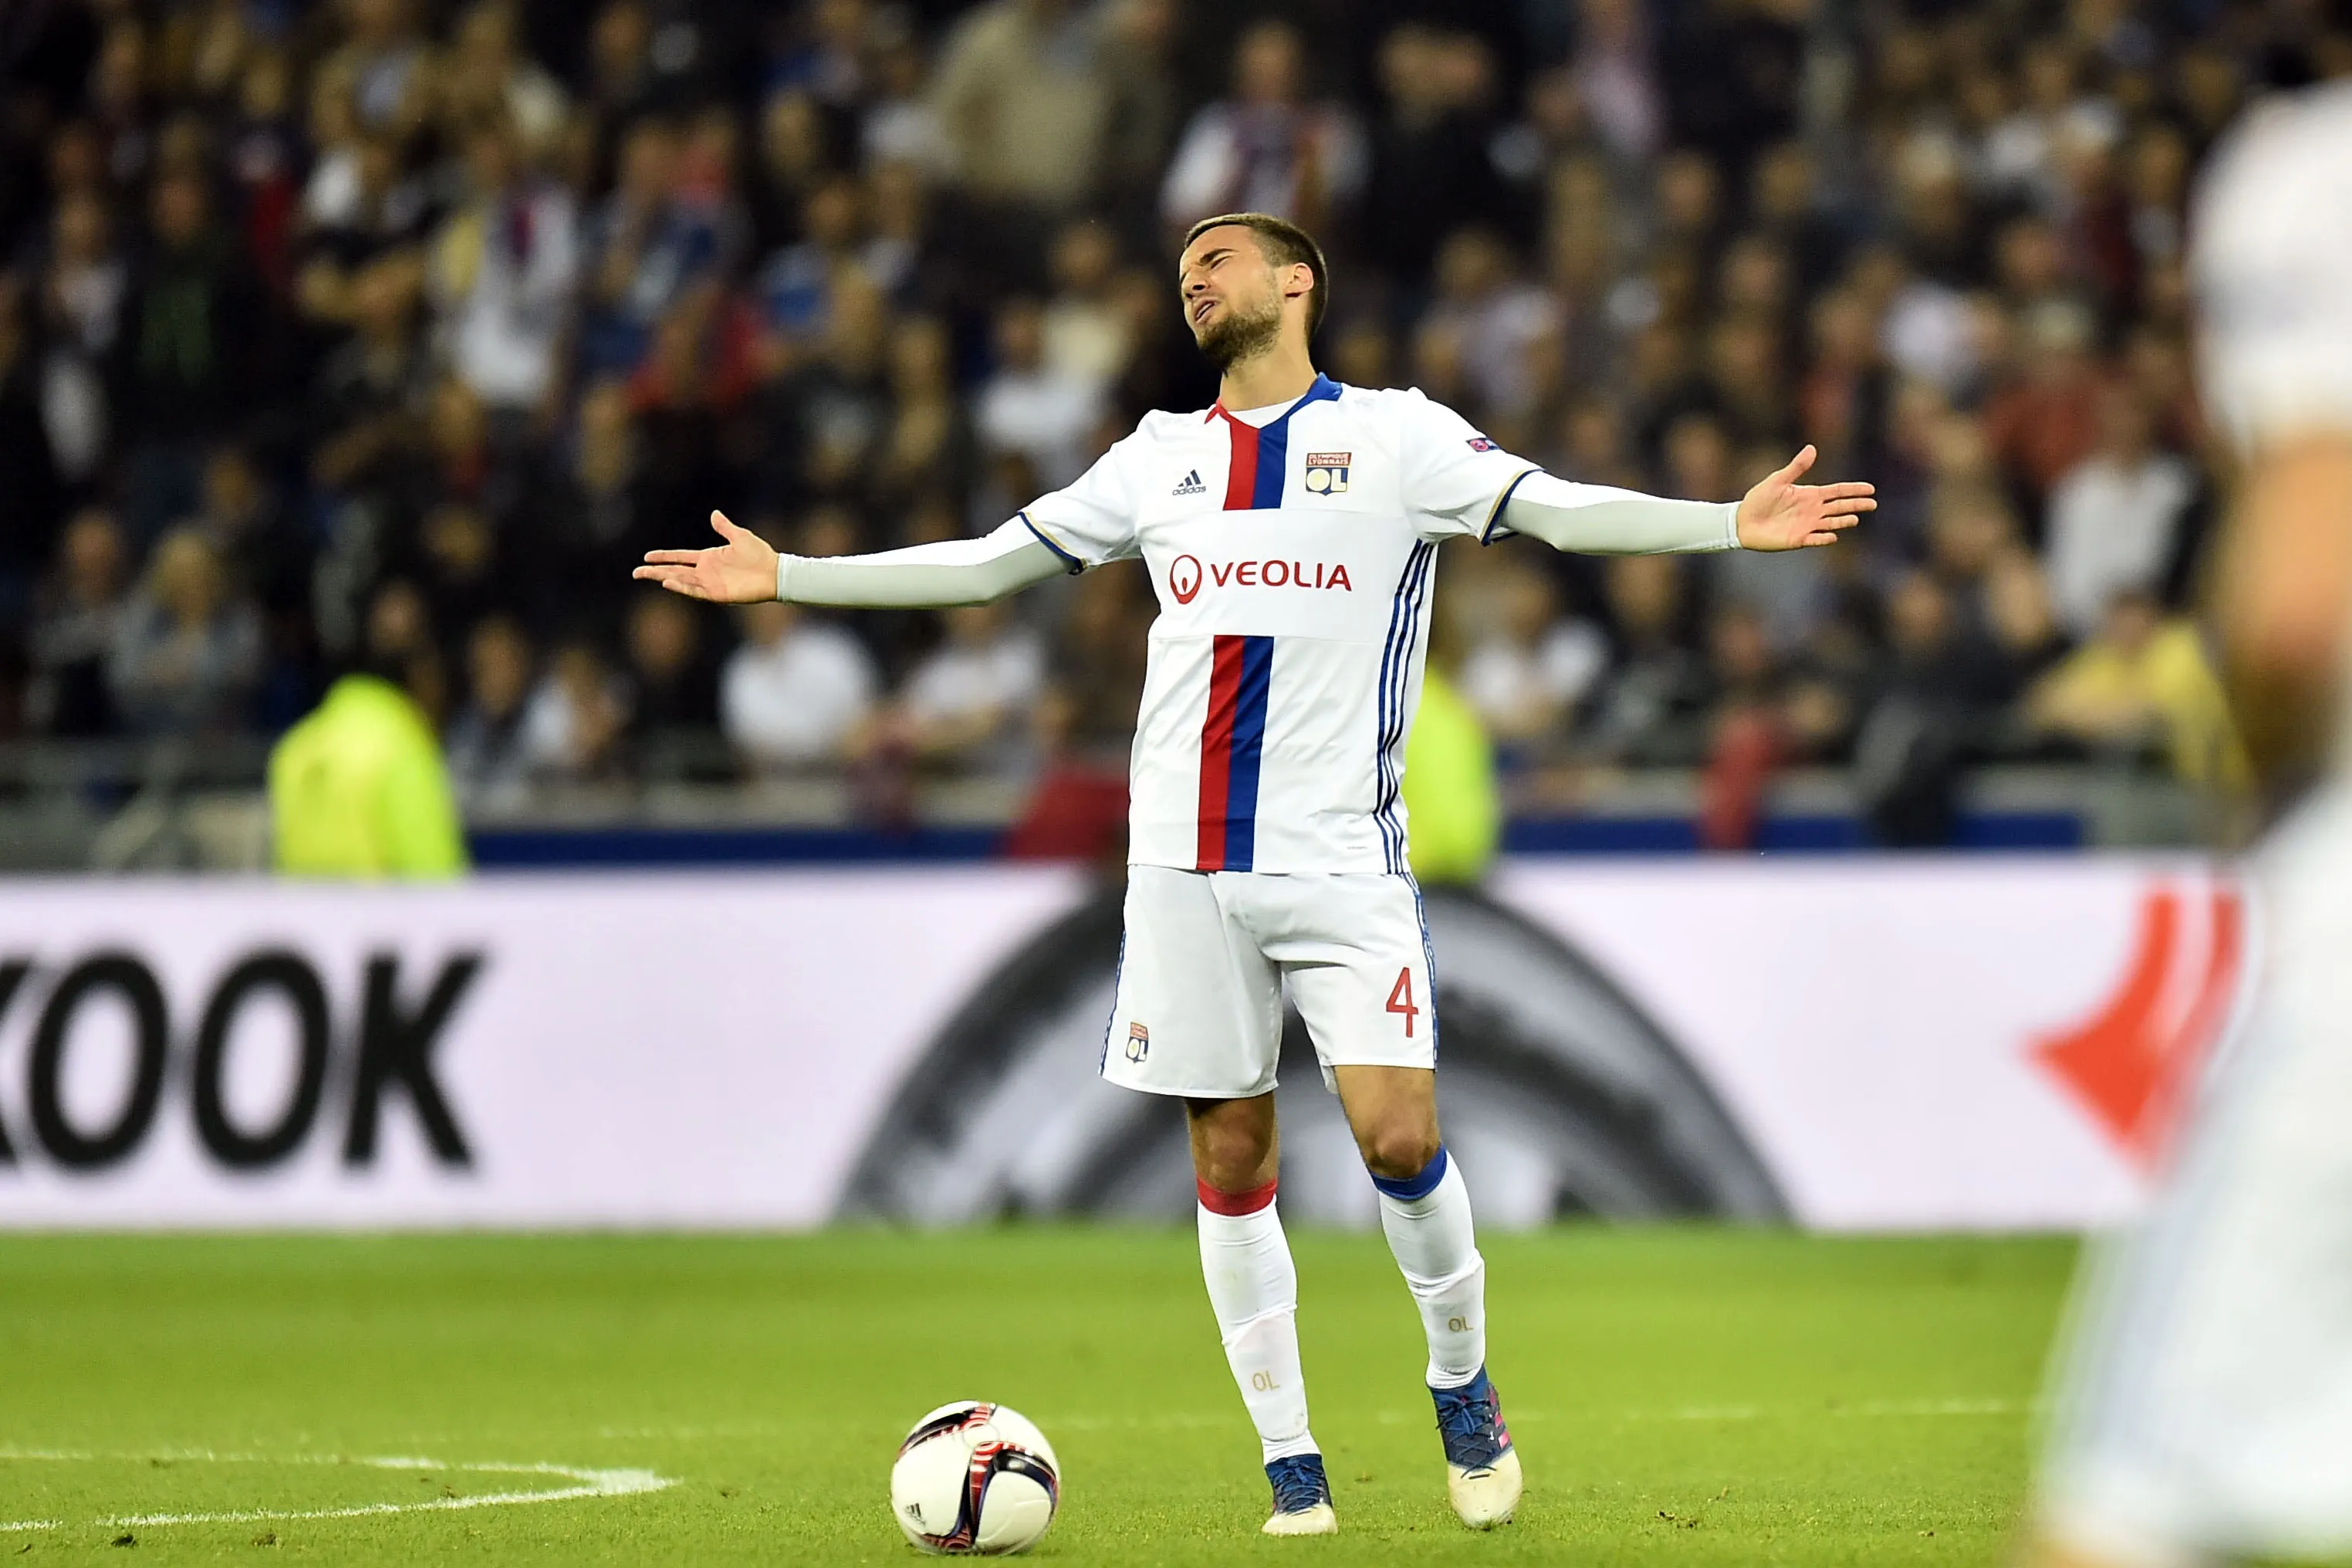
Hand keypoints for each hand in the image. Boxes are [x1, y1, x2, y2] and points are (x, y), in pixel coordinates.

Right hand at [634, 511, 779, 602]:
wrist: (775, 573)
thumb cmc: (760, 555)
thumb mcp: (740, 536)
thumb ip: (724, 527)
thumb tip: (714, 513)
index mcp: (709, 558)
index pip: (680, 557)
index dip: (664, 557)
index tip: (647, 556)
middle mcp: (706, 572)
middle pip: (675, 571)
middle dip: (655, 571)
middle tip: (636, 572)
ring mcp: (711, 583)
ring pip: (681, 581)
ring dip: (664, 578)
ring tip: (647, 575)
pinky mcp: (718, 594)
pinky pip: (696, 591)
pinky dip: (682, 587)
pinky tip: (669, 583)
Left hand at [1735, 446, 1875, 550]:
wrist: (1742, 521)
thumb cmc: (1759, 499)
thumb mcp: (1778, 480)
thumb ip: (1796, 467)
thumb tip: (1812, 448)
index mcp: (1810, 495)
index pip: (1837, 491)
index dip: (1854, 490)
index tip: (1870, 489)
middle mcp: (1812, 510)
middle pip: (1840, 507)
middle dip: (1856, 505)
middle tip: (1873, 504)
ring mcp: (1807, 525)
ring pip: (1831, 523)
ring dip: (1843, 521)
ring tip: (1854, 519)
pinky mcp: (1798, 539)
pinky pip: (1815, 539)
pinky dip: (1824, 538)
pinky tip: (1832, 536)